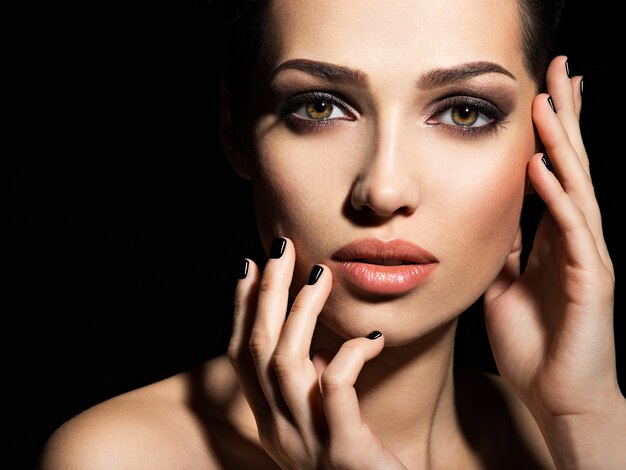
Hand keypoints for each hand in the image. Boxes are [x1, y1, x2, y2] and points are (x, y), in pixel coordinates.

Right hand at [228, 237, 406, 468]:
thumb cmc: (358, 468)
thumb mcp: (323, 426)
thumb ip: (312, 390)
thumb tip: (315, 343)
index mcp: (272, 423)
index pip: (241, 358)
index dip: (241, 310)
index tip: (250, 267)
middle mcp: (280, 432)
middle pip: (258, 351)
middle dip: (266, 294)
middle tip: (279, 249)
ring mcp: (308, 444)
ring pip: (287, 364)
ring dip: (301, 313)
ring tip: (320, 274)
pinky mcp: (345, 454)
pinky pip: (336, 392)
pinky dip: (350, 356)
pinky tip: (371, 337)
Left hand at [483, 55, 624, 465]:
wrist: (555, 396)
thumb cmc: (532, 345)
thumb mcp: (504, 288)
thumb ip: (500, 253)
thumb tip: (482, 222)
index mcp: (550, 240)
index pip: (551, 174)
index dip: (548, 134)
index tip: (540, 93)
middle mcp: (574, 240)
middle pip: (570, 166)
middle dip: (564, 119)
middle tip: (559, 71)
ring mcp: (586, 257)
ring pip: (576, 188)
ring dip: (562, 144)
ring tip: (549, 103)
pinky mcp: (591, 280)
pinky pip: (572, 231)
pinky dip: (557, 197)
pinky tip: (544, 167)